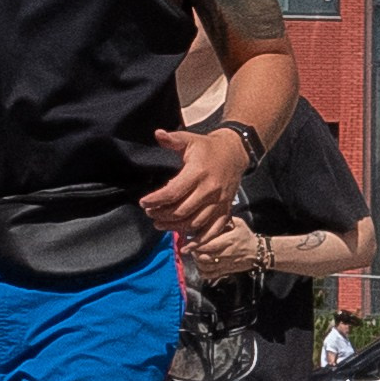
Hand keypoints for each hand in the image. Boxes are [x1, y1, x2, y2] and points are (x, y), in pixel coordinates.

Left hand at [144, 120, 252, 242]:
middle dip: (162, 215)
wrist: (235, 153)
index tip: (144, 202)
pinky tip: (187, 246)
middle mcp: (210, 190)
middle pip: (182, 210)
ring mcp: (219, 202)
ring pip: (196, 223)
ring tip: (160, 225)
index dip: (156, 200)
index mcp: (199, 172)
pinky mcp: (226, 210)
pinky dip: (200, 241)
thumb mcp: (190, 139)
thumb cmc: (208, 148)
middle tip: (150, 214)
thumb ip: (173, 139)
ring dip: (176, 227)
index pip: (174, 192)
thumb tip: (157, 134)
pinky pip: (214, 230)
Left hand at [190, 214, 266, 281]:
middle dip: (194, 253)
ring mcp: (226, 264)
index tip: (186, 244)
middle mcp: (226, 253)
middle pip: (205, 256)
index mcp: (229, 240)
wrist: (258, 252)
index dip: (196, 245)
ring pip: (206, 267)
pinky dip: (202, 272)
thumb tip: (211, 214)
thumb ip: (226, 219)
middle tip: (190, 248)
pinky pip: (210, 275)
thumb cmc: (246, 236)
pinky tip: (199, 265)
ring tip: (195, 255)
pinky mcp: (225, 271)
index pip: (209, 245)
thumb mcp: (239, 224)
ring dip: (197, 262)